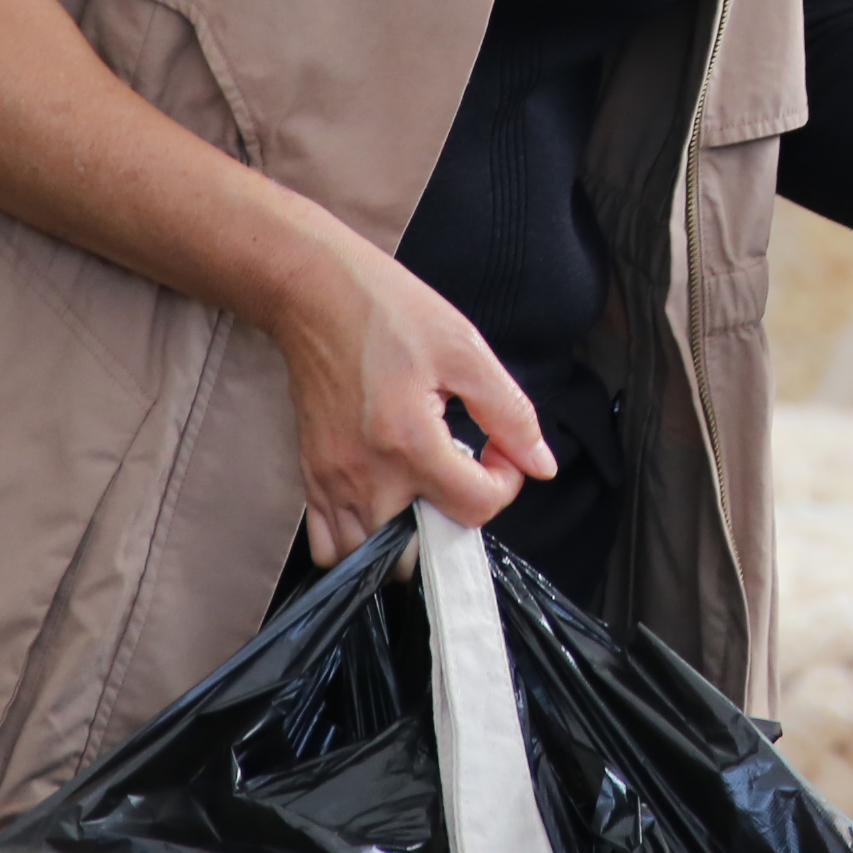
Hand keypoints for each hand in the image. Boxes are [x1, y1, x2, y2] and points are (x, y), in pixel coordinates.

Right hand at [267, 235, 556, 566]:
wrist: (316, 294)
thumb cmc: (389, 312)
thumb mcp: (466, 350)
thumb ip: (509, 414)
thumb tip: (541, 465)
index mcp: (409, 442)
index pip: (475, 508)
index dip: (504, 483)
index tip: (498, 450)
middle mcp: (365, 475)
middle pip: (421, 551)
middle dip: (454, 520)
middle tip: (461, 472)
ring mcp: (332, 481)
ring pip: (371, 558)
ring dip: (408, 540)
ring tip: (424, 489)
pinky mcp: (311, 477)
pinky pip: (329, 544)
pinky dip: (361, 542)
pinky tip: (387, 501)